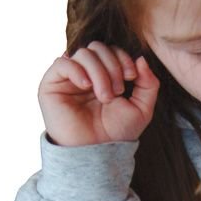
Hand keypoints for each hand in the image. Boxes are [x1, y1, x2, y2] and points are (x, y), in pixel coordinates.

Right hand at [38, 42, 159, 145]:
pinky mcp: (51, 86)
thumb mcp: (142, 108)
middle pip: (97, 47)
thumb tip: (142, 59)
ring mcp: (68, 79)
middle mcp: (85, 74)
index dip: (123, 58)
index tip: (132, 77)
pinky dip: (78, 70)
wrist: (97, 152)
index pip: (110, 50)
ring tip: (105, 97)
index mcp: (103, 75)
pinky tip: (86, 87)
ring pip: (83, 54)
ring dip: (100, 73)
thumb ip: (148, 84)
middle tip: (118, 91)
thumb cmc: (117, 133)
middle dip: (113, 66)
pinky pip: (62, 63)